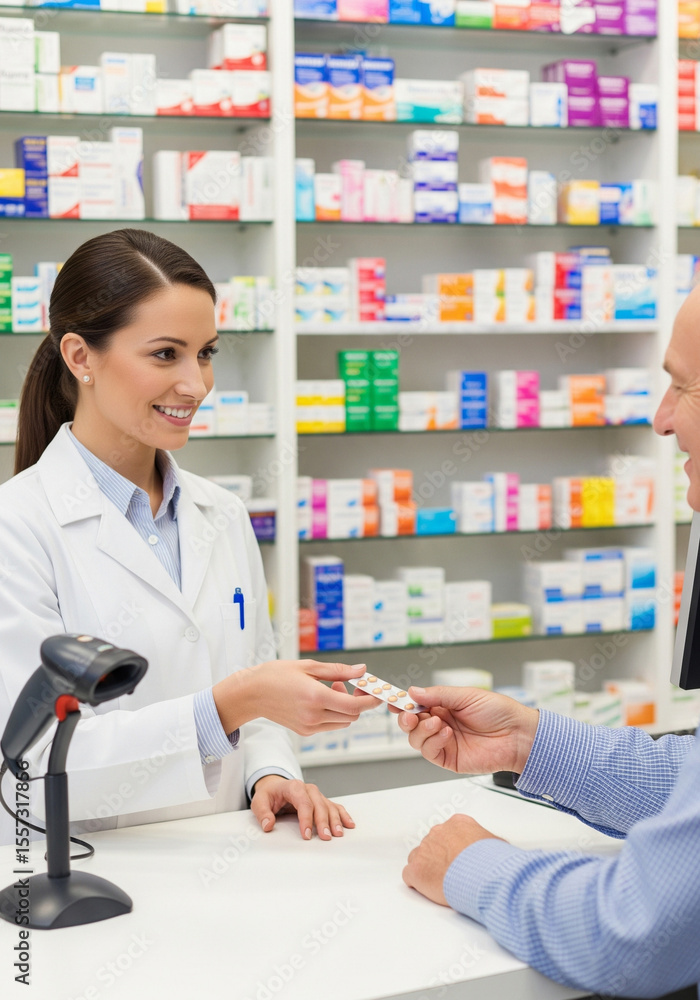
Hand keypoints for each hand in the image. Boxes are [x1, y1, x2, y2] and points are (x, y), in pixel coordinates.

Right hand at [213, 659, 381, 734]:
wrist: (252, 694)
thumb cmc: (276, 675)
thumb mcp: (309, 666)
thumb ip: (338, 670)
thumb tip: (362, 671)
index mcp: (315, 697)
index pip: (354, 706)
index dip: (369, 700)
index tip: (376, 692)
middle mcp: (313, 715)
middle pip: (351, 716)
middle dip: (356, 702)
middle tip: (347, 684)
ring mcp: (309, 726)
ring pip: (342, 722)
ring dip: (344, 708)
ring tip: (329, 689)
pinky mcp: (305, 732)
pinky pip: (330, 725)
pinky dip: (333, 714)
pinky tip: (320, 699)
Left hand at [250, 774, 354, 840]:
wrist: (275, 786)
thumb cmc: (269, 794)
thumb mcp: (259, 801)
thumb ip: (262, 813)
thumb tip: (268, 825)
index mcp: (293, 787)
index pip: (303, 802)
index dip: (306, 819)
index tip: (307, 835)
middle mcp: (308, 789)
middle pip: (319, 805)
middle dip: (323, 821)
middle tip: (326, 837)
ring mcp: (316, 795)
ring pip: (328, 806)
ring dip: (335, 820)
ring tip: (338, 834)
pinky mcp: (321, 801)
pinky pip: (334, 806)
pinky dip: (342, 815)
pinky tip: (349, 824)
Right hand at [397, 686, 538, 774]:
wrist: (518, 735)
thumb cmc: (499, 712)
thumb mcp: (466, 695)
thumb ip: (438, 694)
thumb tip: (413, 691)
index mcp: (444, 706)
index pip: (417, 704)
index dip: (404, 702)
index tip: (394, 700)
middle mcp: (440, 724)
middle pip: (411, 723)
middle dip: (406, 718)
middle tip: (409, 713)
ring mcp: (444, 742)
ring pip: (416, 739)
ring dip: (421, 729)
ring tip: (438, 722)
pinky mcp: (449, 759)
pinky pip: (429, 752)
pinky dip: (432, 741)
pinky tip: (445, 733)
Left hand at [403, 815, 503, 905]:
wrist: (483, 875)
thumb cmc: (492, 862)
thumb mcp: (498, 845)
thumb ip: (489, 843)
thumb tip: (496, 850)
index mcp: (458, 824)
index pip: (448, 832)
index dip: (452, 848)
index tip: (456, 857)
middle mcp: (439, 833)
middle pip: (432, 844)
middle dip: (439, 858)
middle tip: (451, 872)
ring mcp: (425, 850)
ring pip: (418, 857)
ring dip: (427, 868)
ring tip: (440, 882)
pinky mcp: (417, 869)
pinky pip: (409, 875)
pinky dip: (416, 883)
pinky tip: (427, 889)